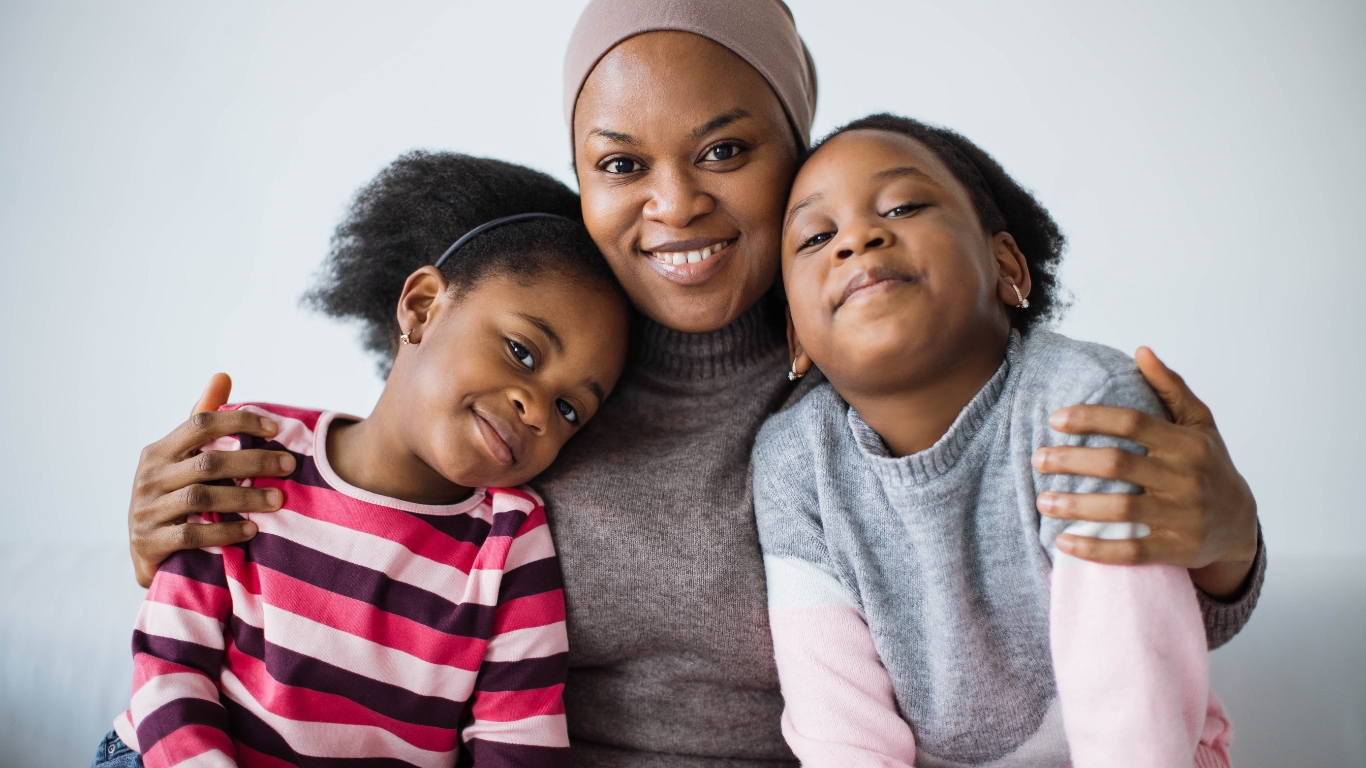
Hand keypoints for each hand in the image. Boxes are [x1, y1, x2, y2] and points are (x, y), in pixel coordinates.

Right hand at [128, 373, 295, 586]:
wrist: (147, 554)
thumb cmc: (173, 497)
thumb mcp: (183, 460)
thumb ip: (203, 422)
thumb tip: (222, 376)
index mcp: (158, 452)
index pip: (200, 423)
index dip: (238, 421)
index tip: (275, 427)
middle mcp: (148, 477)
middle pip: (208, 462)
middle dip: (253, 462)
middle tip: (288, 465)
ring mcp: (146, 511)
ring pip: (201, 498)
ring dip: (245, 499)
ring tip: (278, 499)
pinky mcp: (149, 543)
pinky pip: (191, 535)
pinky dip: (224, 532)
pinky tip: (252, 530)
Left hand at [1032, 348, 1259, 598]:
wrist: (1241, 525)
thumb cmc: (1210, 466)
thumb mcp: (1200, 424)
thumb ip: (1170, 388)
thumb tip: (1141, 350)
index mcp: (1185, 443)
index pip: (1131, 423)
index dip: (1091, 418)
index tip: (1055, 419)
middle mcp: (1185, 478)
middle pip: (1117, 465)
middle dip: (1071, 461)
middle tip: (1038, 460)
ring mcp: (1183, 516)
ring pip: (1120, 510)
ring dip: (1075, 506)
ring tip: (1042, 501)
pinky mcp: (1178, 549)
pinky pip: (1131, 552)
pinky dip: (1096, 549)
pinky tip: (1064, 542)